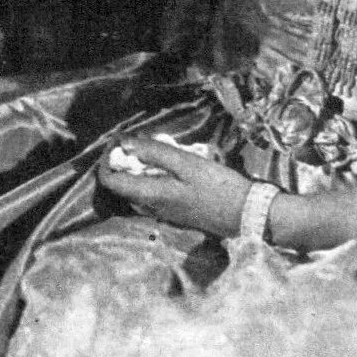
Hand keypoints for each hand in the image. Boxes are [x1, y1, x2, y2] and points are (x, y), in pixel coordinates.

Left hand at [98, 137, 250, 237]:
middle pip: (122, 186)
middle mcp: (152, 209)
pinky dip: (154, 177)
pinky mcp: (177, 214)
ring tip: (156, 150)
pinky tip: (172, 166)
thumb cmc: (219, 187)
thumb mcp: (187, 164)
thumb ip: (154, 153)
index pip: (110, 181)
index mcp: (151, 196)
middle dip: (125, 162)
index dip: (108, 160)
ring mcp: (165, 214)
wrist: (248, 215)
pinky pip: (153, 194)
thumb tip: (125, 144)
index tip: (119, 142)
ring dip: (140, 169)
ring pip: (138, 189)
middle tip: (141, 141)